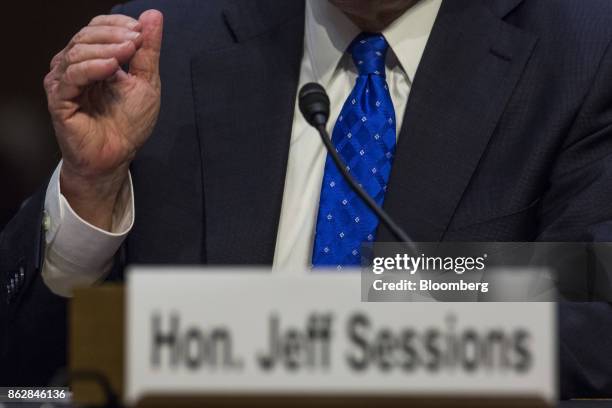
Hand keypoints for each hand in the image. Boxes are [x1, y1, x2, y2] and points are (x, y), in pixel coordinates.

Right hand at [44, 10, 162, 229]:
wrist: (117, 155)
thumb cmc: (129, 123)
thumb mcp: (147, 81)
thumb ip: (148, 50)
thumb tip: (153, 15)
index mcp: (92, 59)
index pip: (97, 28)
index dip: (118, 25)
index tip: (141, 32)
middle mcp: (74, 66)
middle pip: (86, 36)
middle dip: (114, 34)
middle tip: (136, 41)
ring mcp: (64, 82)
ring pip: (77, 51)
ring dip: (106, 48)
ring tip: (128, 52)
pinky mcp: (59, 99)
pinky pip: (72, 76)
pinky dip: (92, 67)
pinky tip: (112, 68)